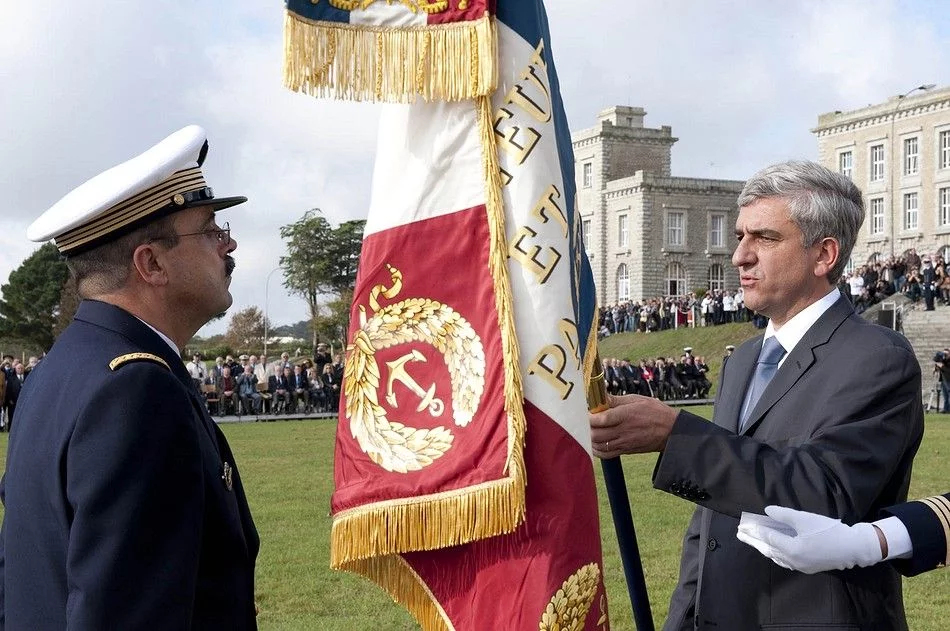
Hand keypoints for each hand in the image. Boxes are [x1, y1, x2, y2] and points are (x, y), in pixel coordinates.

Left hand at [589, 394, 677, 457]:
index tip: (584, 411)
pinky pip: (606, 454)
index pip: (602, 419)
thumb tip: (600, 396)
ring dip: (589, 438)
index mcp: (626, 415)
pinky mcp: (626, 451)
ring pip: (599, 445)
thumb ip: (615, 400)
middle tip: (584, 421)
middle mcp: (624, 431)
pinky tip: (594, 442)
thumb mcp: (636, 399)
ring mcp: (624, 443)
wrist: (671, 431)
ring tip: (588, 430)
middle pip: (596, 434)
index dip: (589, 416)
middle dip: (586, 428)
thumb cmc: (654, 411)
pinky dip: (596, 449)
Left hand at [737, 506, 883, 573]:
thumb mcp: (805, 519)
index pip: (767, 539)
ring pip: (776, 556)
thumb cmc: (829, 531)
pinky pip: (784, 561)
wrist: (853, 548)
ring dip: (763, 547)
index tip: (743, 525)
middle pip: (768, 549)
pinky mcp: (807, 567)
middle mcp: (793, 561)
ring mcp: (800, 566)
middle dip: (754, 540)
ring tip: (753, 540)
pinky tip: (773, 550)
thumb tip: (767, 511)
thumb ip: (784, 515)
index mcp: (791, 549)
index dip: (754, 530)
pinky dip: (775, 553)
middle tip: (740, 533)